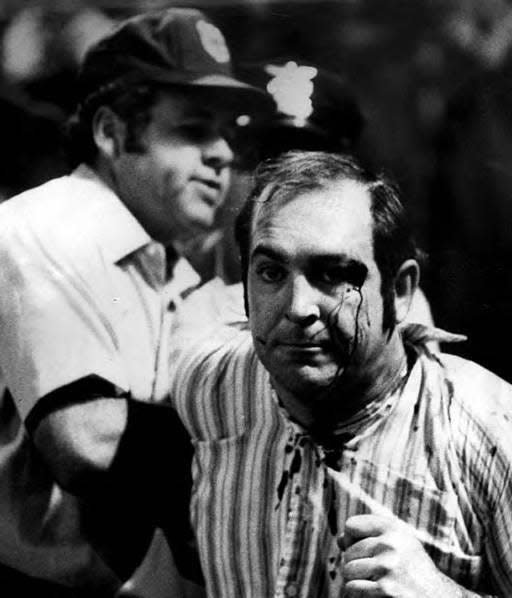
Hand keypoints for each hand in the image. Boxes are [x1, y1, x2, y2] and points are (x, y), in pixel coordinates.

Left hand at [342, 514, 468, 596]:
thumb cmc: (412, 569)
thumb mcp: (398, 544)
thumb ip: (370, 536)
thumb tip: (340, 539)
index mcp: (393, 529)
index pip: (351, 526)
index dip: (353, 539)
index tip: (366, 551)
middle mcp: (391, 545)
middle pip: (348, 551)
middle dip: (355, 564)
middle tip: (375, 573)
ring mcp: (388, 568)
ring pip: (348, 571)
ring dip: (356, 581)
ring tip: (375, 584)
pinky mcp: (386, 590)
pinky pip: (353, 589)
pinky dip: (359, 594)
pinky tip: (376, 594)